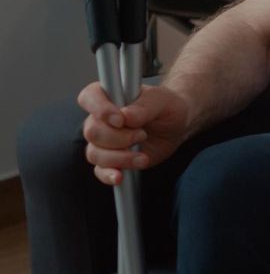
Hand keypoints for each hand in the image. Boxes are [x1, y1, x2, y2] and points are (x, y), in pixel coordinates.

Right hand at [77, 81, 191, 185]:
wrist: (177, 125)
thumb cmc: (166, 107)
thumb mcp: (162, 100)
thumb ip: (144, 106)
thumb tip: (126, 116)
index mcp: (108, 97)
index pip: (89, 97)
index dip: (100, 109)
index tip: (120, 120)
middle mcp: (100, 119)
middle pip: (92, 131)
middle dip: (119, 138)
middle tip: (142, 135)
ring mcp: (103, 141)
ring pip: (95, 153)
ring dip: (120, 157)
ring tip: (143, 156)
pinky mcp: (111, 160)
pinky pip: (99, 171)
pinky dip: (108, 175)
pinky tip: (120, 177)